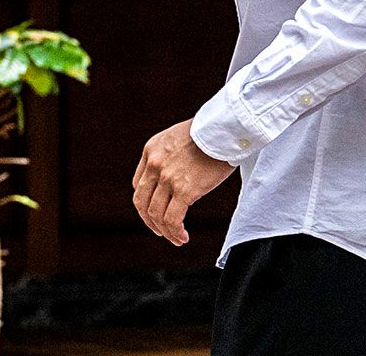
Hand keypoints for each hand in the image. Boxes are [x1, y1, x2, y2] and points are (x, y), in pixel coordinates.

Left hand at [131, 118, 235, 245]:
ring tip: (176, 238)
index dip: (146, 202)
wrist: (226, 127)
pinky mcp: (184, 190)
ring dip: (164, 231)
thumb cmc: (210, 130)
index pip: (138, 184)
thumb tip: (174, 174)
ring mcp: (168, 178)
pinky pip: (173, 220)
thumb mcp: (177, 137)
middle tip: (161, 230)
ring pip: (156, 215)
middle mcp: (155, 164)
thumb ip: (169, 155)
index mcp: (151, 150)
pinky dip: (175, 232)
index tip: (155, 211)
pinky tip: (183, 237)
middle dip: (150, 221)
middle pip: (142, 202)